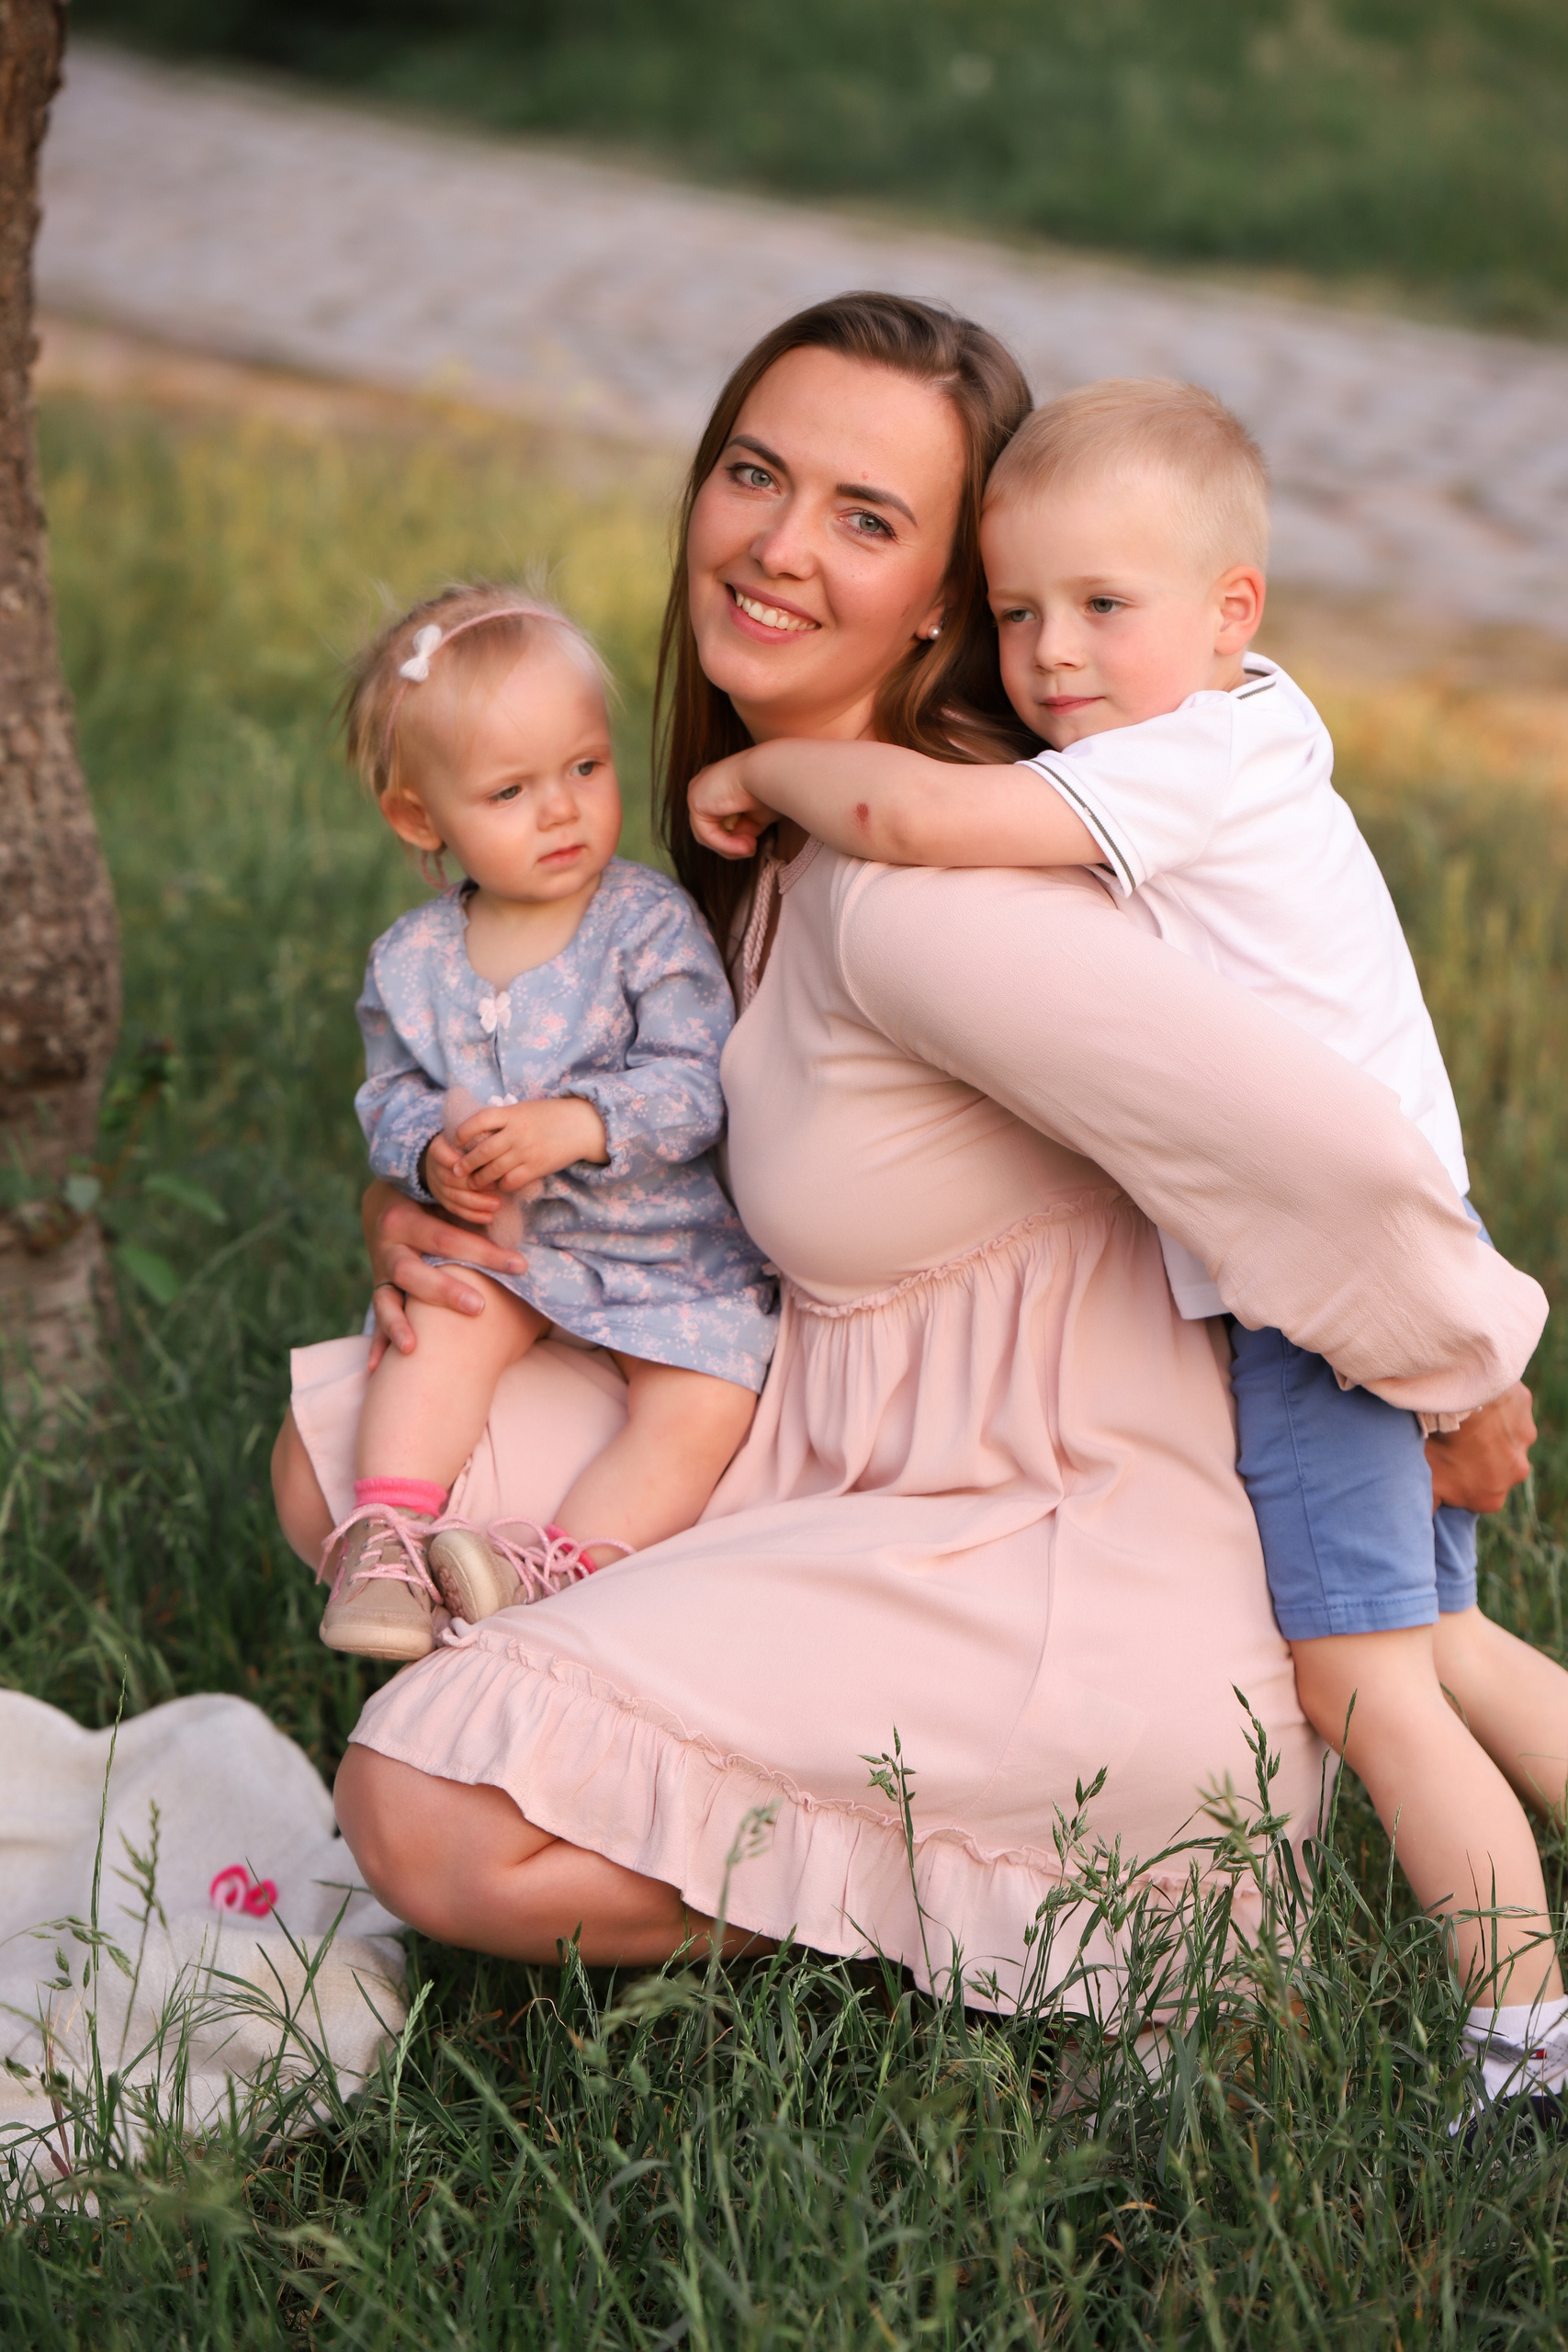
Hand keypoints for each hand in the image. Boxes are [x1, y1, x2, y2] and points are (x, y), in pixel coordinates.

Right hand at [362, 1179, 526, 1368]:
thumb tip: (520, 1221)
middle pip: (413, 1273)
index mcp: (405, 1220)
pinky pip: (377, 1320)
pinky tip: (377, 1369)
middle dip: (445, 1292)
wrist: (383, 1206)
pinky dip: (378, 1346)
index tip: (520, 1266)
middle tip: (478, 1308)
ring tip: (412, 1349)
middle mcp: (389, 1248)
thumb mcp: (444, 1199)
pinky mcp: (379, 1292)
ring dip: (398, 1325)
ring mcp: (380, 1273)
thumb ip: (470, 1211)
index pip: (447, 1238)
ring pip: (386, 1301)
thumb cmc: (430, 1202)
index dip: (484, 1252)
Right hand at [425, 1130, 505, 1223]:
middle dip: (474, 1185)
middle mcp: (435, 1168)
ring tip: (497, 1204)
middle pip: (452, 1180)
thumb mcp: (468, 1135)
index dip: (466, 1163)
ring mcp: (437, 1185)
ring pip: (455, 1197)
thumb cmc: (464, 1143)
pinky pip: (456, 1210)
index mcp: (439, 1148)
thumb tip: (500, 1147)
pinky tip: (488, 1217)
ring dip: (477, 1203)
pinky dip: (473, 1215)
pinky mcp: (442, 1199)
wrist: (445, 1156)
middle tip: (497, 1186)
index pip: (447, 1157)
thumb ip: (478, 1140)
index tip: (487, 1164)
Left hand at [454, 1096, 607, 1193]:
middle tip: (457, 1171)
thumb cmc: (551, 1115)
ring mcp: (526, 1151)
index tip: (458, 1140)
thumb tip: (478, 1131)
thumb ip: (504, 1118)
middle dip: (466, 1164)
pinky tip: (499, 1185)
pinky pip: (511, 1181)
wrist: (581, 1125)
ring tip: (474, 1183)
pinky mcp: (536, 1167)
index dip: (463, 1131)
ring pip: (494, 1170)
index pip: (479, 1121)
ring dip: (480, 1179)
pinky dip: (501, 1185)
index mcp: (512, 1114)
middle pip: (482, 1151)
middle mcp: (517, 1132)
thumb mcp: (525, 1109)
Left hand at [688, 753, 776, 858]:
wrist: (770, 772)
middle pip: (708, 829)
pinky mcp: (696, 801)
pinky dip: (727, 844)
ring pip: (706, 835)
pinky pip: (708, 834)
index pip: (716, 819)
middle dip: (730, 845)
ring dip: (730, 848)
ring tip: (750, 849)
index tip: (752, 845)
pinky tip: (746, 846)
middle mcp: (703, 786)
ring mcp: (696, 792)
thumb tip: (741, 844)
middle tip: (751, 850)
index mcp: (716, 785)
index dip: (733, 838)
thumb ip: (744, 829)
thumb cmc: (770, 788)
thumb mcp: (757, 815)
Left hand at [1428, 1380, 1536, 1514]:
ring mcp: (1523, 1440)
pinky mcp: (1524, 1408)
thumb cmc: (1439, 1444)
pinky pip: (1508, 1409)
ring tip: (1462, 1419)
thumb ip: (1428, 1505)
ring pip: (1503, 1439)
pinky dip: (1494, 1406)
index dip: (1457, 1480)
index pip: (1473, 1495)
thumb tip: (1420, 1525)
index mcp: (1490, 1499)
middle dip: (1476, 1459)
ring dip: (1487, 1432)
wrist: (1458, 1399)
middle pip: (1493, 1470)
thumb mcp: (1426, 1481)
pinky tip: (1473, 1399)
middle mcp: (1516, 1474)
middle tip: (1452, 1441)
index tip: (1444, 1465)